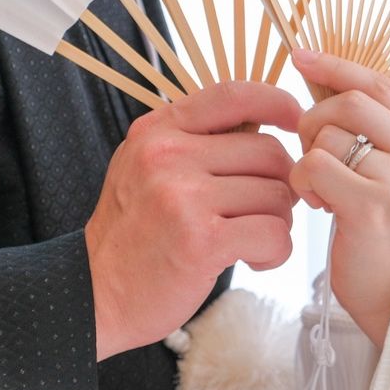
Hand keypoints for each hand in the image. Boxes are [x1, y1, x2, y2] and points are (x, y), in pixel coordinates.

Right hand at [85, 81, 302, 360]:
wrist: (95, 294)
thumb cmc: (133, 233)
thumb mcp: (147, 167)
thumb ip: (195, 140)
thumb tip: (263, 121)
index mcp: (159, 131)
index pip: (234, 95)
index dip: (277, 101)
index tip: (295, 119)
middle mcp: (169, 155)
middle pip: (269, 152)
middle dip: (281, 185)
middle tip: (264, 212)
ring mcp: (183, 197)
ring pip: (277, 194)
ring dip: (279, 222)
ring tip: (253, 239)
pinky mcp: (201, 240)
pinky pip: (273, 233)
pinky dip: (276, 251)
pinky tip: (255, 260)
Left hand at [288, 50, 389, 345]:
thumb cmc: (383, 233)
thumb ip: (372, 131)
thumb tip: (322, 80)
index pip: (380, 84)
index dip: (337, 65)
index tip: (301, 56)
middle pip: (352, 103)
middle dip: (315, 120)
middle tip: (310, 150)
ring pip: (330, 135)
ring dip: (308, 158)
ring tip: (319, 188)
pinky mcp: (373, 207)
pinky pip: (317, 166)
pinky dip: (303, 181)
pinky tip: (315, 202)